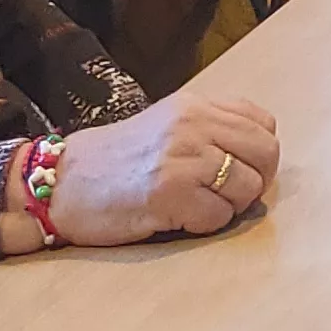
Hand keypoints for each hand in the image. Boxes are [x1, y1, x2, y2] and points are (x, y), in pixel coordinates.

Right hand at [47, 93, 280, 246]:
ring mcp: (182, 158)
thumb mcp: (168, 125)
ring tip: (198, 206)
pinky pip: (219, 217)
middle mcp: (192, 125)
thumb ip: (211, 129)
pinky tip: (180, 218)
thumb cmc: (118, 160)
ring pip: (248, 187)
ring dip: (230, 206)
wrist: (64, 182)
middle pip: (266, 153)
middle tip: (230, 196)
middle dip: (257, 181)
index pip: (264, 124)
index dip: (259, 153)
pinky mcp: (169, 193)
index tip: (242, 169)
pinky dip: (206, 224)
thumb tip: (259, 155)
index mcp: (196, 105)